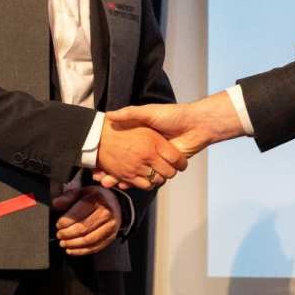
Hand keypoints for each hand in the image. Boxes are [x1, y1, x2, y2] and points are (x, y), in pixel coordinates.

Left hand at [52, 186, 121, 255]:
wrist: (114, 204)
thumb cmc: (96, 198)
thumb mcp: (82, 192)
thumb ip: (68, 197)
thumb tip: (56, 203)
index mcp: (98, 198)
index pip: (78, 214)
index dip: (64, 222)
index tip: (58, 225)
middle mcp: (106, 212)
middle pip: (82, 229)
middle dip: (67, 234)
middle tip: (59, 234)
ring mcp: (110, 226)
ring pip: (88, 240)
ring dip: (72, 244)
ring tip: (63, 242)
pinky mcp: (111, 237)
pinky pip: (94, 248)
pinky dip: (80, 251)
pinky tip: (71, 249)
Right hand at [94, 93, 243, 187]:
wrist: (196, 124)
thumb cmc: (172, 115)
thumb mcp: (148, 112)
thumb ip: (130, 113)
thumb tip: (110, 115)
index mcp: (146, 137)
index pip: (125, 146)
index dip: (112, 152)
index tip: (98, 156)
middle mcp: (150, 150)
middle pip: (128, 162)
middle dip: (113, 169)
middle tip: (98, 174)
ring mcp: (158, 159)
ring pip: (137, 172)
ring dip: (122, 177)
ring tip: (105, 180)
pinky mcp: (168, 167)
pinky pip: (150, 178)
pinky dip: (137, 183)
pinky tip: (122, 183)